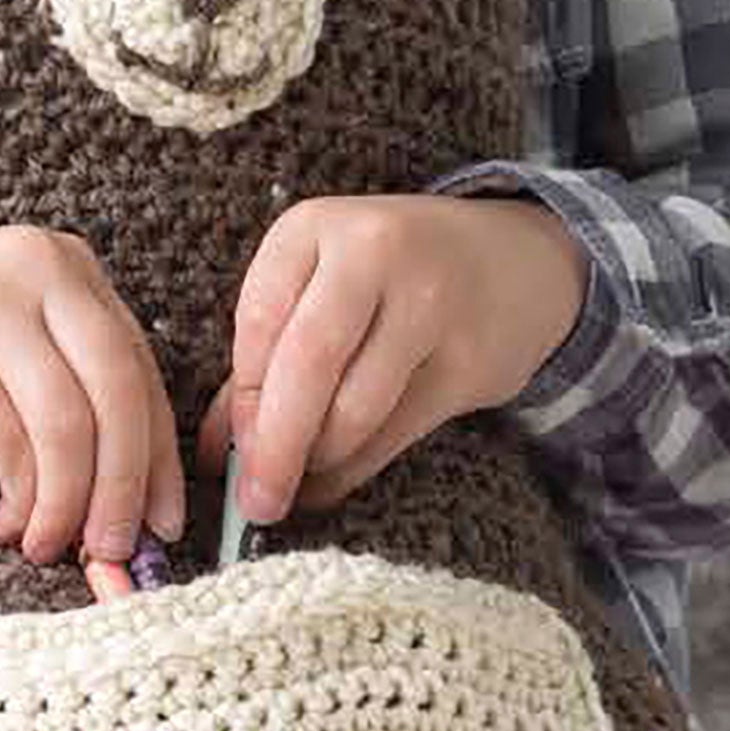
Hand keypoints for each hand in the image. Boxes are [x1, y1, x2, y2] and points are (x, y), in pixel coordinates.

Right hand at [0, 227, 183, 582]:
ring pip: (72, 427)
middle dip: (128, 487)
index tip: (165, 523)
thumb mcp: (5, 358)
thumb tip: (130, 512)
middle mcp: (39, 270)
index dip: (160, 455)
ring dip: (72, 505)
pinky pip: (14, 446)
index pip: (139, 366)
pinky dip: (24, 500)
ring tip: (53, 547)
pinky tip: (7, 523)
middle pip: (121, 392)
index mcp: (66, 265)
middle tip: (117, 551)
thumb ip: (67, 406)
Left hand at [193, 194, 587, 521]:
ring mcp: (430, 303)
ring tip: (299, 483)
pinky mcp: (470, 359)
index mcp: (315, 226)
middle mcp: (373, 253)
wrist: (513, 261)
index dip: (243, 401)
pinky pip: (396, 433)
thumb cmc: (389, 278)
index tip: (227, 458)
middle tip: (255, 504)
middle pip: (307, 365)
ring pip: (354, 408)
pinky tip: (332, 482)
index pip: (259, 323)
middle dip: (274, 447)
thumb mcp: (319, 286)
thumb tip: (216, 455)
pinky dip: (354, 470)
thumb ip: (262, 360)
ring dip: (318, 461)